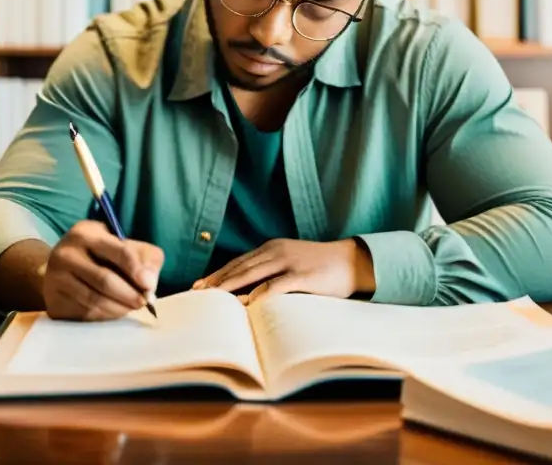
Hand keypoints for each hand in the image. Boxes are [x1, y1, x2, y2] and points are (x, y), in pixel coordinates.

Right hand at [42, 220, 163, 320]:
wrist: (63, 269)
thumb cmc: (103, 255)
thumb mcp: (126, 246)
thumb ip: (146, 259)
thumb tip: (149, 283)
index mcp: (86, 232)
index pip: (118, 251)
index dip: (136, 270)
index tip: (149, 286)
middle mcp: (65, 252)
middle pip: (104, 279)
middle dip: (129, 294)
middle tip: (143, 302)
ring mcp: (55, 278)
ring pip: (94, 299)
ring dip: (119, 308)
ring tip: (131, 307)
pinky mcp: (53, 300)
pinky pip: (84, 312)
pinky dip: (104, 315)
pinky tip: (112, 311)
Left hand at [192, 238, 375, 304]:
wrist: (354, 261)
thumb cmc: (321, 268)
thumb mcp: (292, 264)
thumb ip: (271, 273)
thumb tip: (247, 294)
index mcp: (272, 249)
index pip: (238, 263)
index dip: (217, 274)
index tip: (198, 286)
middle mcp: (277, 251)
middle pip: (240, 268)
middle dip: (216, 281)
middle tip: (197, 293)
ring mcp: (290, 262)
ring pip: (253, 274)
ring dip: (230, 287)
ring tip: (213, 298)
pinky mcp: (304, 275)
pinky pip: (277, 285)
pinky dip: (261, 293)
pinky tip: (248, 303)